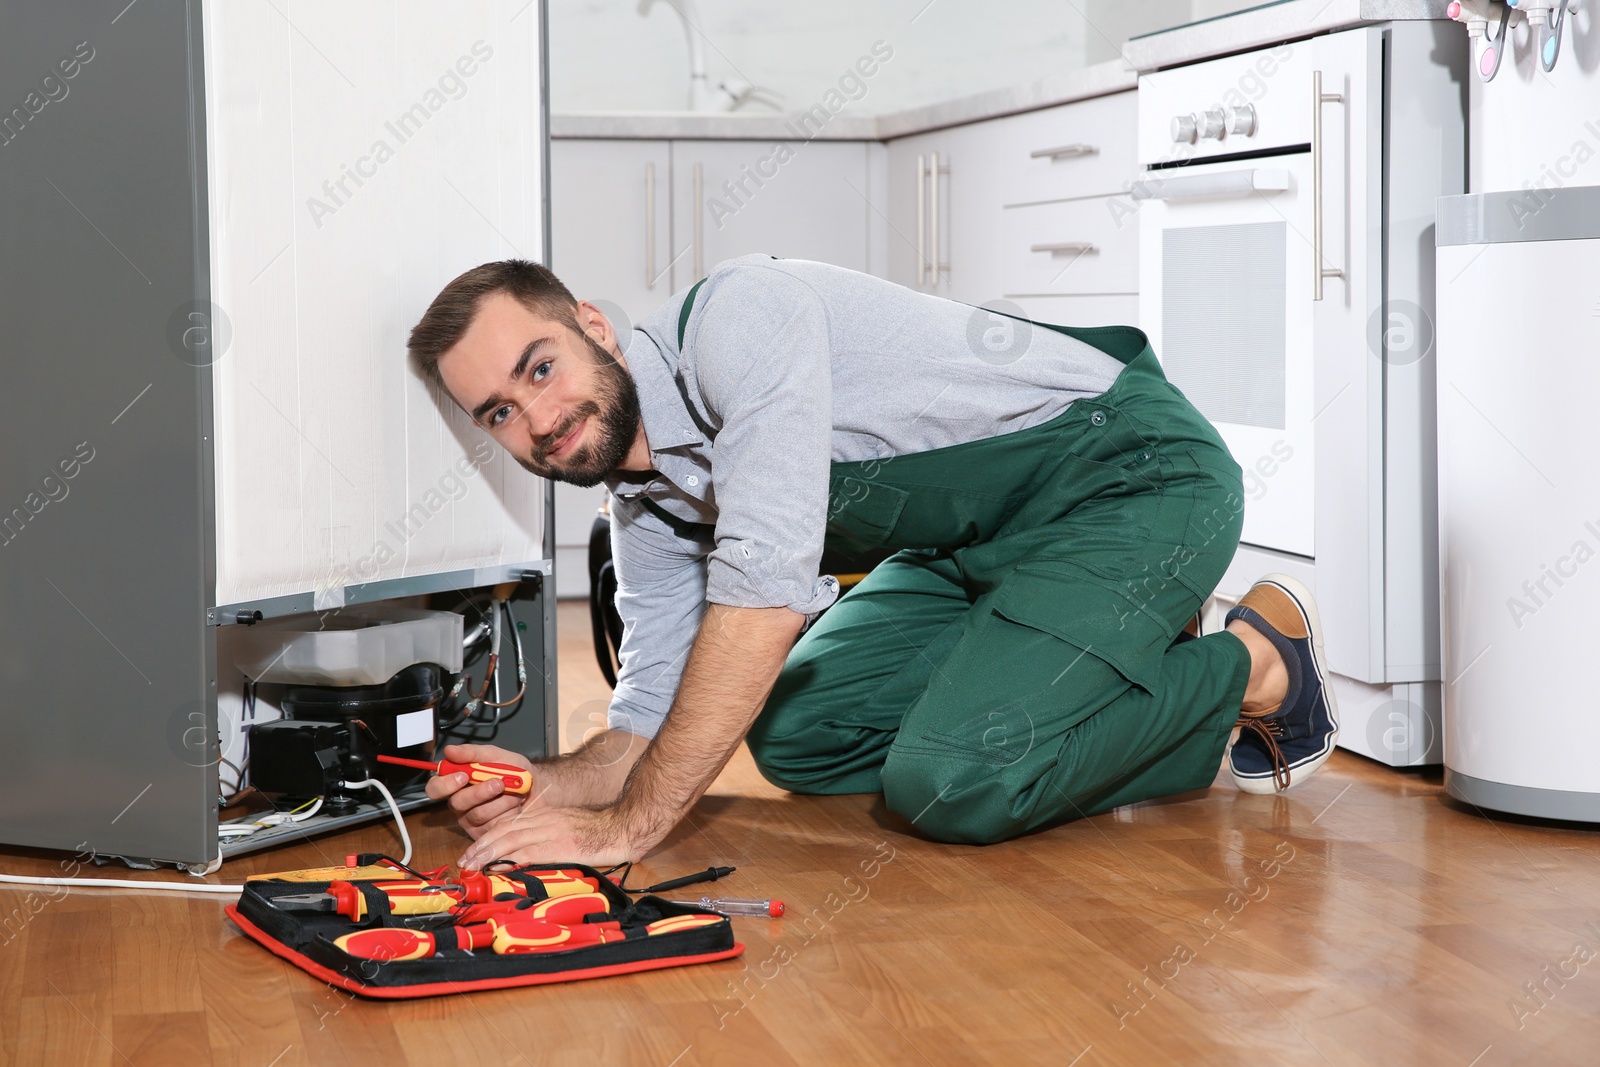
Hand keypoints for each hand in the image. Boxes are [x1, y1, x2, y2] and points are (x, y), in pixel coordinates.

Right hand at [425, 744, 539, 840]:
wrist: (538, 788)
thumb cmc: (515, 771)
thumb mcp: (495, 756)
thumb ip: (472, 753)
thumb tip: (450, 750)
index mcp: (456, 783)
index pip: (435, 788)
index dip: (445, 784)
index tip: (463, 776)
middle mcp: (460, 803)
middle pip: (457, 803)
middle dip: (480, 792)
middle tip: (499, 783)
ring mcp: (472, 820)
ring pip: (477, 814)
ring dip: (501, 801)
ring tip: (515, 792)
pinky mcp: (486, 833)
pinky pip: (492, 826)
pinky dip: (508, 812)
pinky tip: (516, 805)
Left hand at [456, 804, 632, 869]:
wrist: (621, 828)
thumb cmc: (597, 832)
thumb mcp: (567, 827)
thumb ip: (546, 837)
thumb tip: (522, 856)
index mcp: (545, 816)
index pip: (509, 824)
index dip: (488, 838)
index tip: (474, 852)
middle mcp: (545, 820)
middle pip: (505, 830)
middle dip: (481, 846)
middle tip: (465, 861)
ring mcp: (552, 832)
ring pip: (512, 839)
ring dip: (488, 853)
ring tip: (473, 865)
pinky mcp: (560, 846)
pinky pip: (530, 852)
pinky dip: (511, 860)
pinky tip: (499, 868)